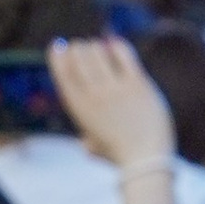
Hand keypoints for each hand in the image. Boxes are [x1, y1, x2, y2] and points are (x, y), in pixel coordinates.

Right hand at [49, 35, 173, 174]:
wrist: (146, 160)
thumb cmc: (121, 155)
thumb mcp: (95, 148)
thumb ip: (88, 140)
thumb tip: (86, 143)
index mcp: (79, 108)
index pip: (62, 74)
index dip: (58, 56)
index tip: (58, 45)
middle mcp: (94, 95)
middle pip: (80, 59)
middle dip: (79, 48)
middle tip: (82, 46)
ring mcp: (115, 88)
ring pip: (98, 54)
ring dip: (95, 46)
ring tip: (97, 45)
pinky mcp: (138, 84)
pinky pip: (124, 56)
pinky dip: (117, 46)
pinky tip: (114, 43)